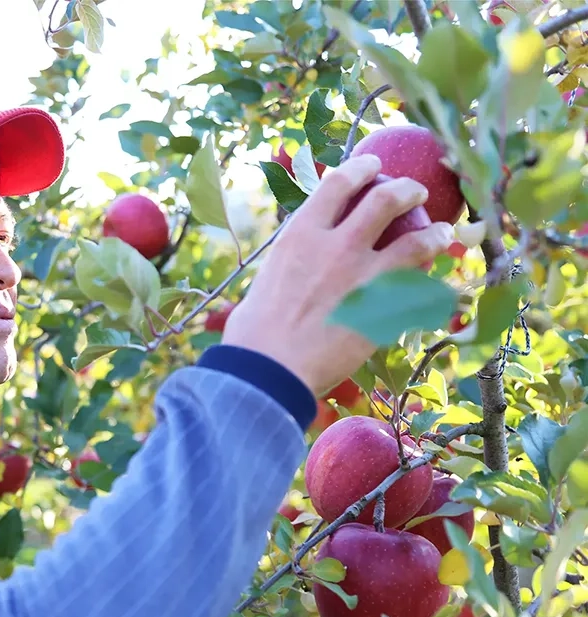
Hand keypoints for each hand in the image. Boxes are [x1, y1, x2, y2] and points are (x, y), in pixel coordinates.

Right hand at [221, 154, 453, 396]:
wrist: (271, 369)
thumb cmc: (255, 330)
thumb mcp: (271, 275)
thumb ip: (296, 257)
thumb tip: (303, 256)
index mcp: (302, 233)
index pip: (340, 182)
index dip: (362, 167)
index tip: (373, 166)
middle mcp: (338, 245)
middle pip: (386, 198)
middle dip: (407, 189)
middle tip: (414, 193)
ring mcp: (366, 277)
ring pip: (416, 239)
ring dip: (435, 232)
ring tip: (442, 231)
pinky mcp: (385, 310)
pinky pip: (422, 288)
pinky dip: (431, 283)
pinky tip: (436, 286)